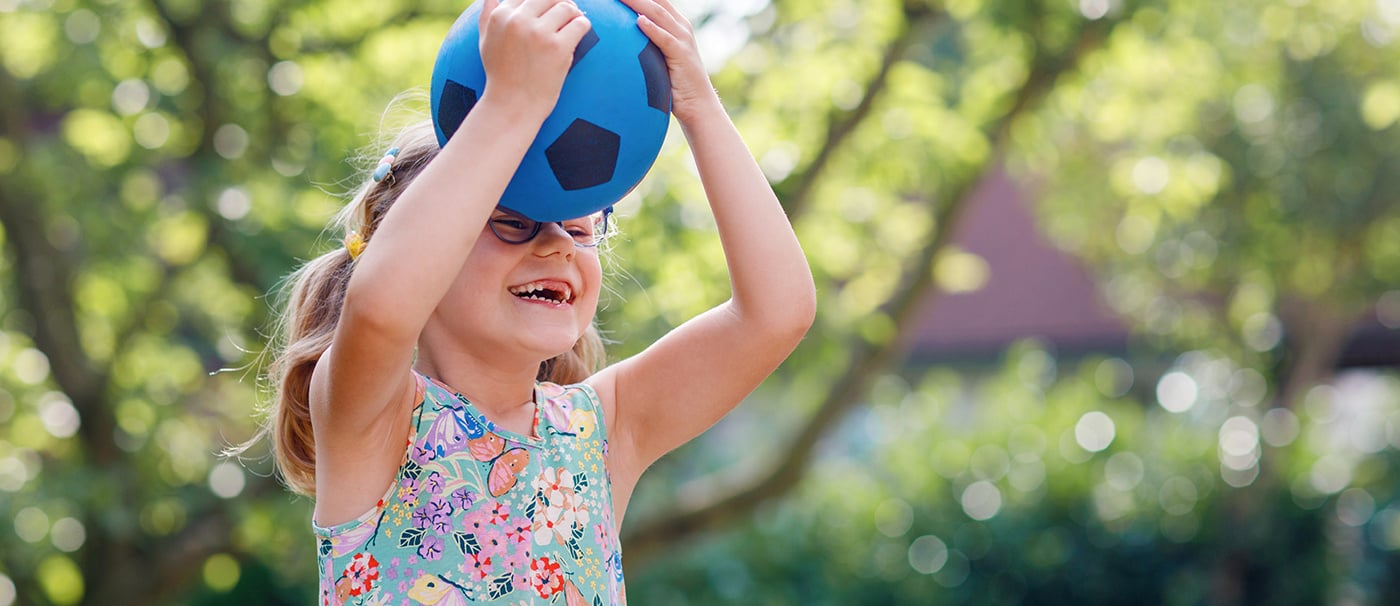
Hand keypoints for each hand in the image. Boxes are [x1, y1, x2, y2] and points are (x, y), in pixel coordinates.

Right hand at [478, 0, 592, 117]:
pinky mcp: (558, 47)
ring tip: (574, 23)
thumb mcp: (485, 42)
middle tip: (567, 13)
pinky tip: (580, 32)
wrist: (513, 106)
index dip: (541, 2)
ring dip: (574, 14)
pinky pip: (580, 24)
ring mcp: (539, 33)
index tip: (548, 12)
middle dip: (561, 3)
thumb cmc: (500, 76)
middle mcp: (518, 21)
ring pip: (566, 7)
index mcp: (501, 16)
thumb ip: (487, 15)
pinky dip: (583, 26)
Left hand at [617, 0, 719, 124]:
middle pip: (655, 2)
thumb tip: (620, 42)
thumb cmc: (675, 83)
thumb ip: (647, 44)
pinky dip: (652, 29)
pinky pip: (665, 39)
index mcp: (676, 24)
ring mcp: (683, 39)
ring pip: (658, 14)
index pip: (656, 1)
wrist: (697, 103)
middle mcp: (681, 27)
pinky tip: (639, 21)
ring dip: (638, 3)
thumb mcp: (660, 58)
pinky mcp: (682, 55)